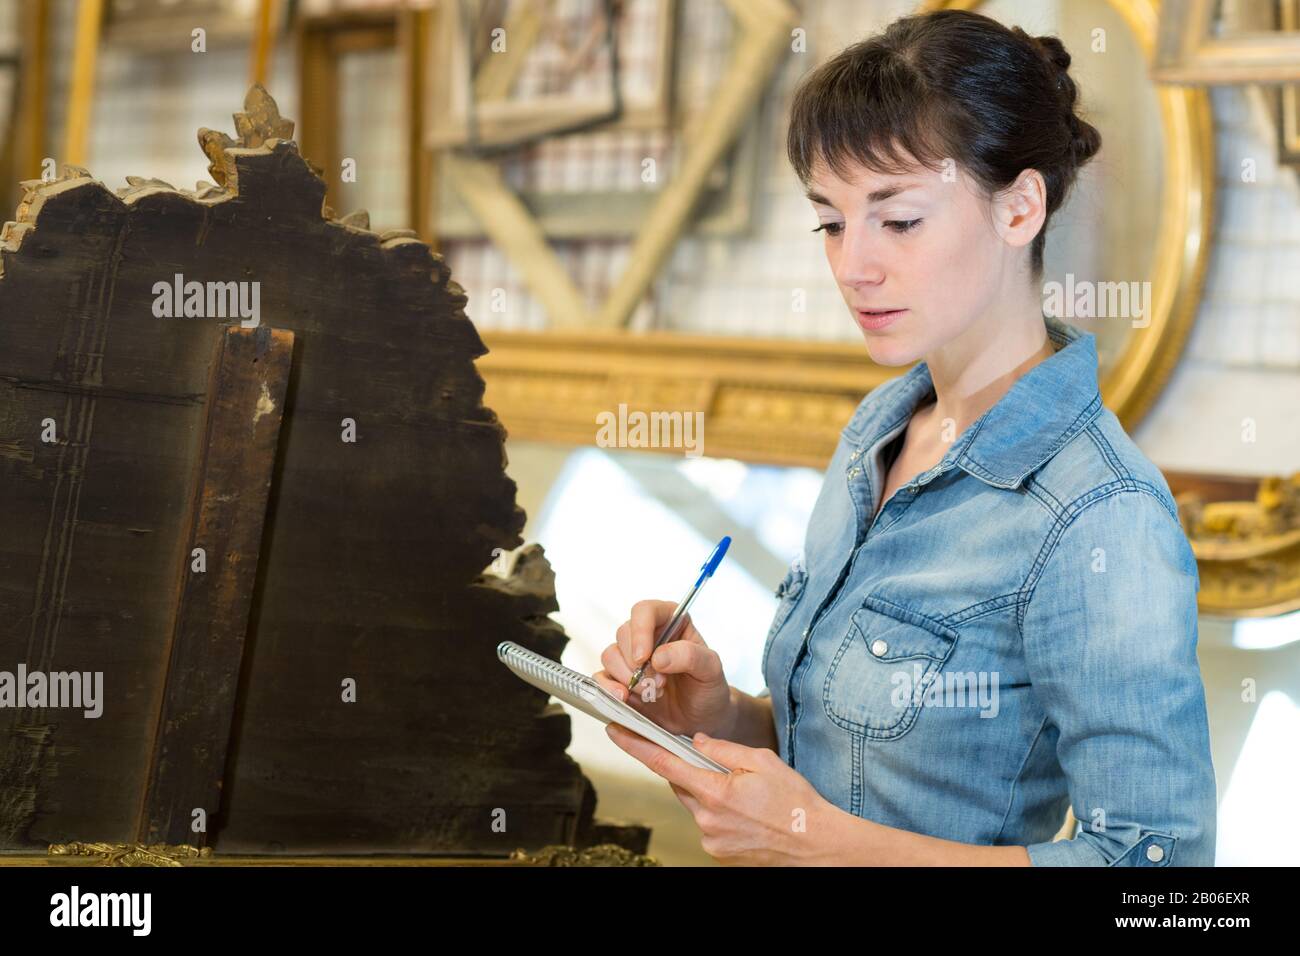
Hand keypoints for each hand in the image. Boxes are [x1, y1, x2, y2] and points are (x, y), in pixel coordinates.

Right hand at [592, 599, 734, 738]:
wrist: (701, 719)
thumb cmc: (708, 688)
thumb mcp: (711, 670)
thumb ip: (691, 657)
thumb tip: (658, 657)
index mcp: (670, 622)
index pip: (645, 611)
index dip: (640, 631)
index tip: (644, 657)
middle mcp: (647, 636)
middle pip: (623, 633)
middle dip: (637, 662)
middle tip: (659, 683)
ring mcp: (630, 658)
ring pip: (610, 655)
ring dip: (626, 677)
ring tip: (652, 693)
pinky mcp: (619, 680)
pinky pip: (601, 677)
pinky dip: (609, 688)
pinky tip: (625, 699)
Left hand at [604, 724, 845, 864]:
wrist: (816, 845)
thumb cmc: (795, 803)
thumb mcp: (763, 761)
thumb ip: (724, 749)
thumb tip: (699, 741)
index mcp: (715, 792)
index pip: (663, 763)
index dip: (636, 745)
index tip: (615, 730)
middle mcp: (706, 819)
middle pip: (680, 783)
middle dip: (692, 769)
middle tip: (722, 766)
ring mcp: (710, 839)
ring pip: (694, 803)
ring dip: (708, 792)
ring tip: (744, 794)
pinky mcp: (717, 851)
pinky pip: (706, 822)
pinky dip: (718, 811)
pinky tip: (745, 812)